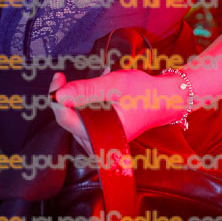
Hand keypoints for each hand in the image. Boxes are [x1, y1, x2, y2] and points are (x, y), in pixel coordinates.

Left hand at [48, 69, 186, 153]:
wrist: (164, 100)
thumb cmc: (143, 93)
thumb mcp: (114, 85)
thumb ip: (86, 90)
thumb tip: (59, 94)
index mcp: (100, 135)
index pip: (65, 118)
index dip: (57, 96)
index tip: (58, 77)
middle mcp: (97, 143)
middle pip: (68, 118)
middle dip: (72, 95)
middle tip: (82, 77)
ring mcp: (98, 141)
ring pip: (76, 117)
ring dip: (81, 99)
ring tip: (100, 84)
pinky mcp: (100, 136)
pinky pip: (85, 119)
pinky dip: (88, 104)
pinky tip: (102, 93)